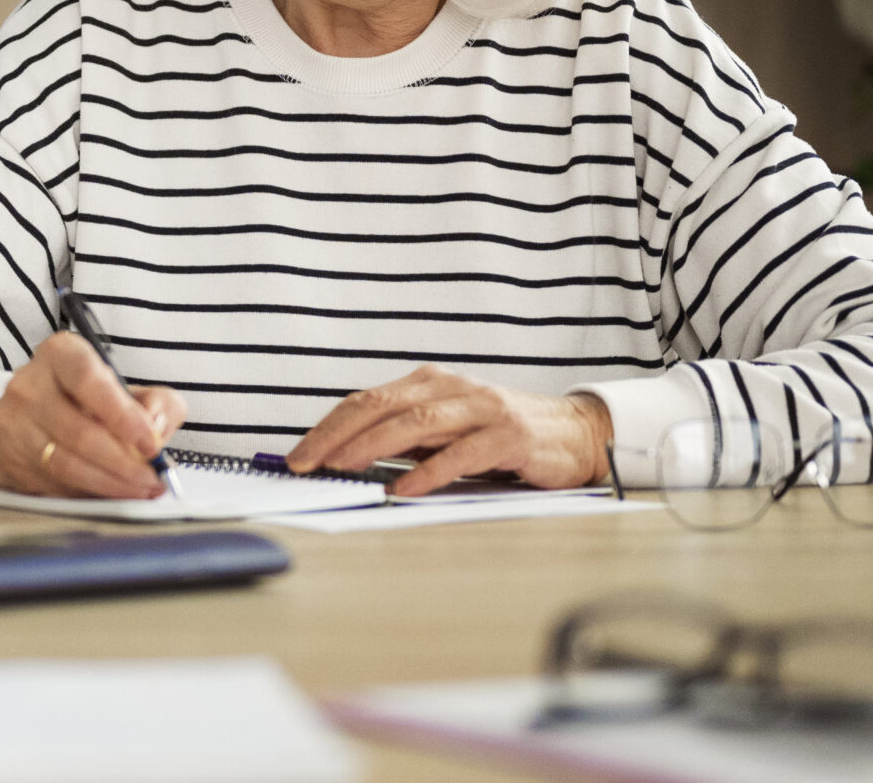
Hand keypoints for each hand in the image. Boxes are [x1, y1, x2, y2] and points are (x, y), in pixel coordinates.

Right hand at [0, 331, 184, 498]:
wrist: (24, 418)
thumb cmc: (83, 399)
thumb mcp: (124, 389)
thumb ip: (158, 401)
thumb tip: (157, 426)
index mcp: (61, 355)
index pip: (88, 380)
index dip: (122, 415)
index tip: (150, 443)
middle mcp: (31, 385)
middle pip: (80, 432)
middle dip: (125, 463)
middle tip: (153, 477)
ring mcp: (15, 423)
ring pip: (67, 464)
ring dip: (111, 484)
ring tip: (141, 489)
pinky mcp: (9, 458)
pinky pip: (55, 484)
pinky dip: (89, 494)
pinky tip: (112, 493)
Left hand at [284, 364, 611, 496]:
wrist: (574, 433)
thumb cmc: (500, 435)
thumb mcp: (446, 430)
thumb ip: (404, 438)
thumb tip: (345, 460)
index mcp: (428, 384)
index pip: (365, 401)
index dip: (327, 427)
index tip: (297, 456)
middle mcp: (451, 388)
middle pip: (380, 407)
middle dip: (335, 436)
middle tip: (305, 464)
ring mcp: (482, 409)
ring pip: (416, 423)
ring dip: (372, 447)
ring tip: (342, 468)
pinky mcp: (509, 436)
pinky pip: (463, 453)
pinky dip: (430, 472)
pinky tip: (406, 489)